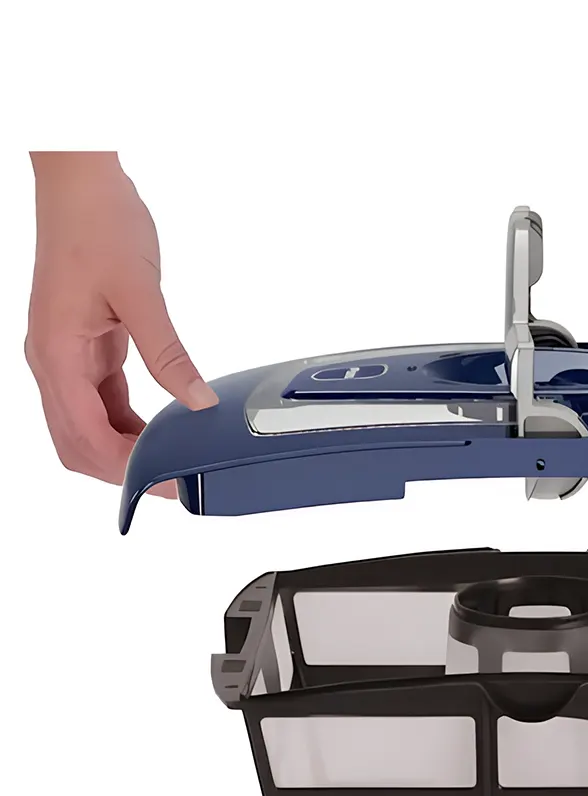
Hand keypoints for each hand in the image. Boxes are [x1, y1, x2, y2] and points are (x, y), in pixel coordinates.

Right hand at [24, 151, 217, 493]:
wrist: (82, 182)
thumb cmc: (100, 224)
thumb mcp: (141, 293)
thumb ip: (169, 354)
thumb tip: (197, 401)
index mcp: (56, 354)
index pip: (86, 438)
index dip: (126, 469)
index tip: (166, 482)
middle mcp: (52, 361)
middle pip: (76, 444)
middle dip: (120, 469)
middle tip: (171, 480)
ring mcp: (64, 356)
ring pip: (86, 426)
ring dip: (123, 448)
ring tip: (170, 458)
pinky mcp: (82, 347)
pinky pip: (99, 400)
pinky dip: (125, 422)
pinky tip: (160, 425)